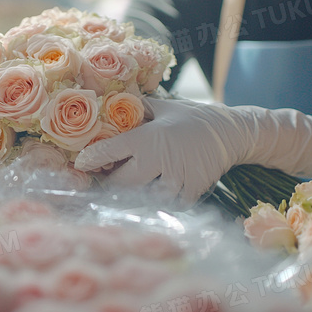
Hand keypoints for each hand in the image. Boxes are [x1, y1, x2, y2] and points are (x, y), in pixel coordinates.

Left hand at [75, 97, 250, 209]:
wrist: (231, 133)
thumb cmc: (192, 117)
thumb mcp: (162, 107)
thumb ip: (136, 108)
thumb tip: (108, 106)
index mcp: (148, 138)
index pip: (109, 151)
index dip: (91, 159)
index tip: (81, 164)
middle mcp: (159, 160)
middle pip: (121, 182)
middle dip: (110, 182)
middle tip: (105, 177)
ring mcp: (175, 180)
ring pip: (141, 197)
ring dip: (131, 194)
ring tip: (127, 186)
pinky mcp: (190, 194)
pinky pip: (164, 206)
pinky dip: (155, 202)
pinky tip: (152, 193)